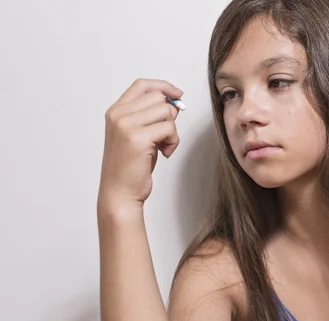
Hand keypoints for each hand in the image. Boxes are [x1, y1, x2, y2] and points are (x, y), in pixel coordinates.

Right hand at [98, 78, 183, 207]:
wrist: (119, 193)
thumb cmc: (130, 168)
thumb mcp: (138, 135)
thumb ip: (150, 117)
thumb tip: (174, 103)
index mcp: (115, 112)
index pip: (142, 85)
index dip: (163, 86)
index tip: (177, 95)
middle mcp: (118, 115)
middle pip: (158, 98)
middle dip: (170, 116)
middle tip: (165, 136)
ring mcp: (126, 125)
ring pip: (166, 111)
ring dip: (172, 130)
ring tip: (163, 146)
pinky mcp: (137, 138)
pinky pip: (169, 128)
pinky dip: (173, 141)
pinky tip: (164, 153)